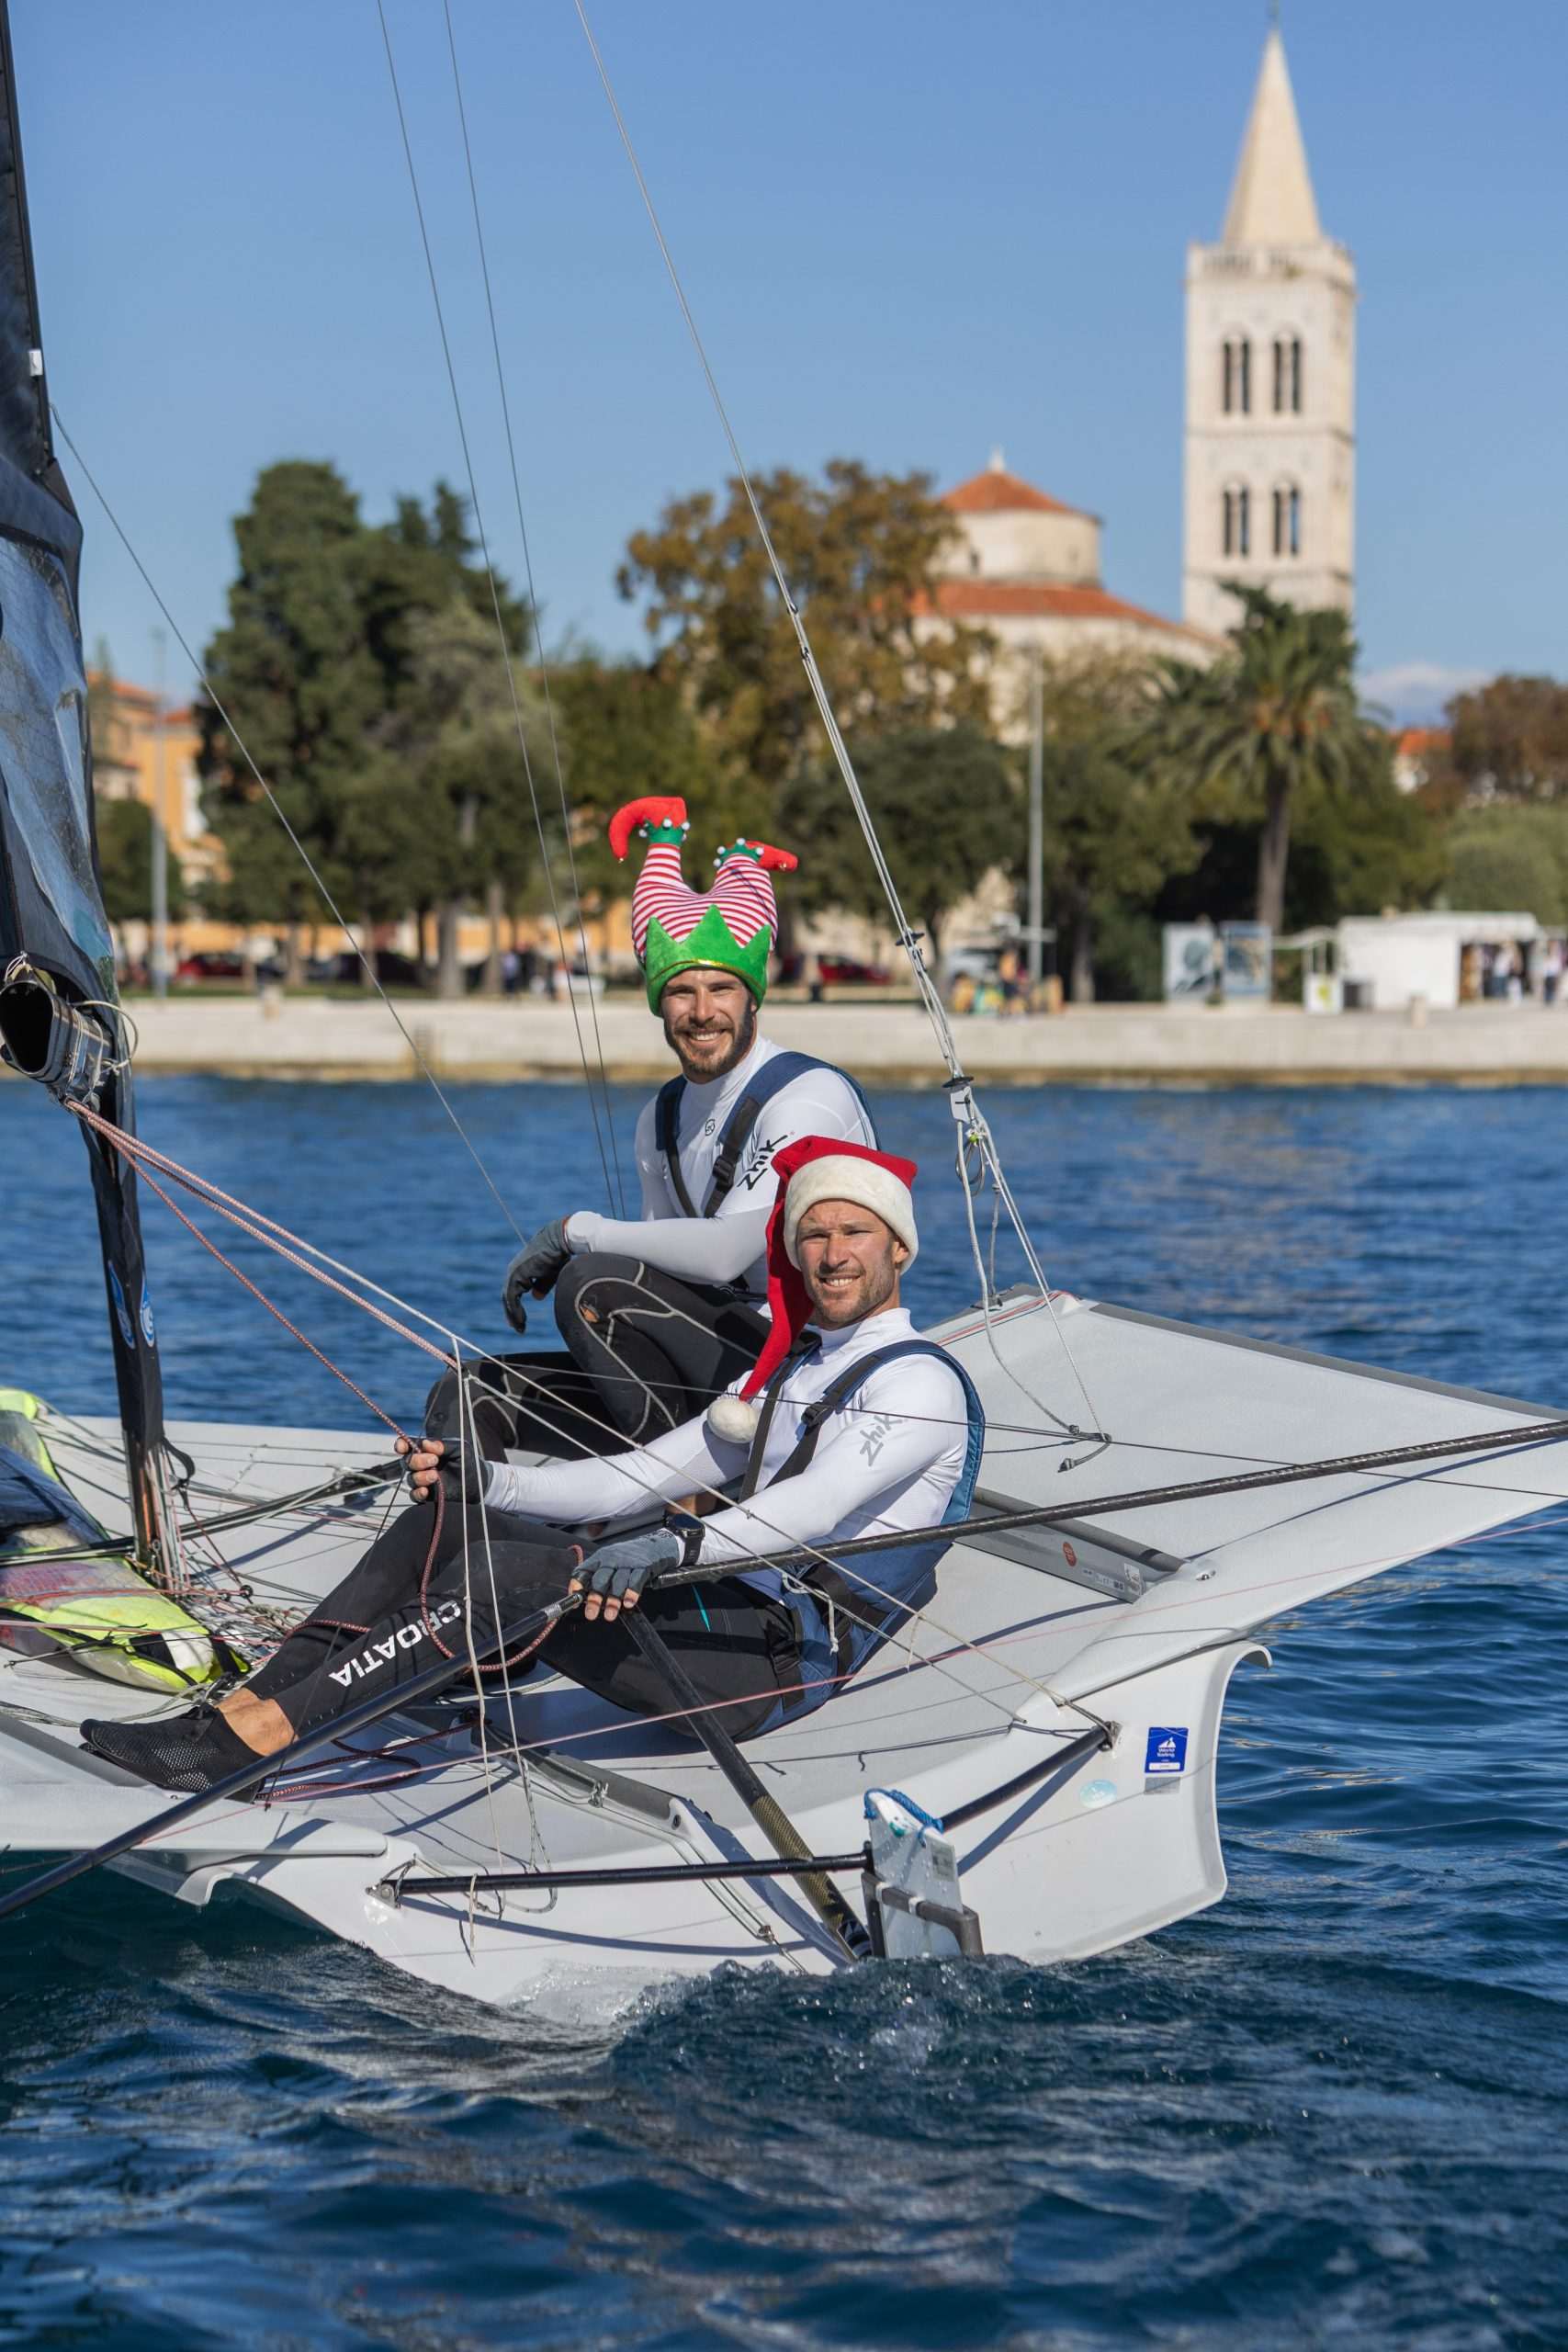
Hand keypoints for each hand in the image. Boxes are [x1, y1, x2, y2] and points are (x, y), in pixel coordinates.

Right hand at [395, 1435, 488, 1509]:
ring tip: (435, 1476)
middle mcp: (421, 1465)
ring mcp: (422, 1480)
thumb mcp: (460, 1449)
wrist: (478, 1483)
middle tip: (434, 1460)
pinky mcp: (426, 1495)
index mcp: (427, 1450)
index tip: (402, 1447)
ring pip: (410, 1479)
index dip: (402, 1445)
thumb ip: (443, 1445)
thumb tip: (426, 1443)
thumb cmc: (468, 1462)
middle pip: (406, 1462)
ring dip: (420, 1477)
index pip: (408, 1445)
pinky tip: (426, 1490)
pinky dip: (418, 1493)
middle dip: (417, 1461)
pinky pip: (414, 1495)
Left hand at [502, 1217, 571, 1331]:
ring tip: (519, 1328)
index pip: (513, 1292)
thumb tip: (536, 1297)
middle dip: (512, 1314)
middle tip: (517, 1328)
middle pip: (508, 1297)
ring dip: (513, 1315)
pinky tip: (521, 1320)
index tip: (520, 1321)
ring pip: (509, 1299)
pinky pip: (512, 1297)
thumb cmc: (558, 1255)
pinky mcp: (516, 1275)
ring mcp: (513, 1273)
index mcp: (520, 1271)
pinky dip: (515, 1310)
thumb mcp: (549, 1275)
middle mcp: (513, 1271)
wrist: (560, 1240)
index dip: (516, 1307)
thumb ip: (541, 1286)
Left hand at [571, 1525, 681, 1623]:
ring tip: (610, 1614)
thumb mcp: (609, 1561)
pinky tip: (629, 1603)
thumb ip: (597, 1576)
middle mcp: (612, 1559)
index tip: (574, 1599)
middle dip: (595, 1597)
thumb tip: (582, 1596)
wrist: (653, 1545)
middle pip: (600, 1579)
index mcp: (600, 1557)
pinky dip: (632, 1593)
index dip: (577, 1585)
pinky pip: (636, 1580)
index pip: (584, 1570)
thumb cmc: (628, 1557)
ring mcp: (628, 1562)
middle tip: (591, 1613)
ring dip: (613, 1600)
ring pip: (618, 1582)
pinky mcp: (643, 1566)